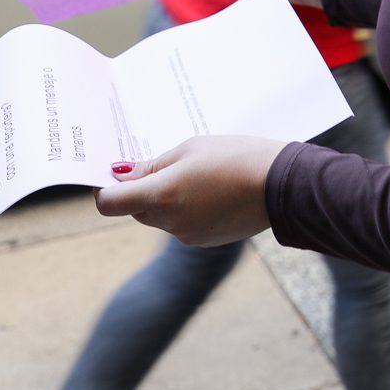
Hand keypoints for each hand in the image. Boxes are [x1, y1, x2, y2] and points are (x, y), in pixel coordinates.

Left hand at [95, 135, 285, 245]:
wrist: (284, 185)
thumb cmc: (237, 156)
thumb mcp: (191, 149)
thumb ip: (152, 165)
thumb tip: (122, 176)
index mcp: (161, 195)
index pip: (109, 203)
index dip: (105, 187)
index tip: (115, 172)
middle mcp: (169, 222)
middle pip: (134, 209)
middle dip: (141, 189)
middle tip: (166, 164)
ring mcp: (187, 235)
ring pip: (159, 217)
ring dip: (166, 199)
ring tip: (200, 175)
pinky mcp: (204, 240)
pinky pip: (182, 224)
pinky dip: (187, 209)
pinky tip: (214, 191)